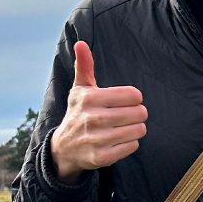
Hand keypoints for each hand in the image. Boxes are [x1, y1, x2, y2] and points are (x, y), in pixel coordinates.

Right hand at [50, 41, 147, 181]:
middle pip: (139, 113)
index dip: (134, 98)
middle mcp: (91, 118)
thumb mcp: (80, 89)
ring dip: (136, 128)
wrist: (64, 148)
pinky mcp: (101, 158)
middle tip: (129, 115)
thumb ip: (84, 66)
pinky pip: (132, 146)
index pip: (133, 95)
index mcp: (89, 98)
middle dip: (138, 113)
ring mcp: (96, 139)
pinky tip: (119, 140)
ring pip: (138, 130)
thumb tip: (80, 43)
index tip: (126, 100)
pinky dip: (130, 143)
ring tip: (124, 127)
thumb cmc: (78, 113)